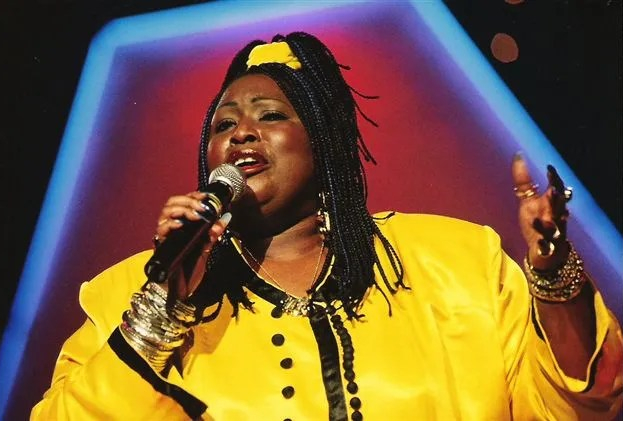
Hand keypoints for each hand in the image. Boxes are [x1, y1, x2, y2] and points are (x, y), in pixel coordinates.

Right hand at [153, 191, 231, 299]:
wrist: (181, 291)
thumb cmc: (189, 270)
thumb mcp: (205, 249)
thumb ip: (213, 234)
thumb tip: (225, 218)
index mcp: (181, 226)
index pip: (182, 202)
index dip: (192, 196)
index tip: (206, 196)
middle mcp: (171, 228)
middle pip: (172, 203)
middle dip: (188, 201)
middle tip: (202, 206)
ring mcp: (165, 236)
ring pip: (165, 213)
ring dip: (182, 209)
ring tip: (195, 214)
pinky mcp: (161, 246)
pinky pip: (162, 230)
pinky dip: (171, 224)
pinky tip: (181, 224)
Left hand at [511, 154, 572, 271]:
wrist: (545, 249)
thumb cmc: (537, 220)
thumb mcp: (528, 200)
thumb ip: (523, 181)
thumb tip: (518, 155)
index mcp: (551, 203)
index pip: (557, 188)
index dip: (554, 178)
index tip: (549, 168)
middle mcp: (555, 215)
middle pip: (560, 205)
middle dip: (557, 198)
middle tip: (553, 190)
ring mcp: (554, 231)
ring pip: (556, 226)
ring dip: (551, 222)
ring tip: (541, 218)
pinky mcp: (548, 246)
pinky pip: (547, 245)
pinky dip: (544, 243)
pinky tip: (539, 242)